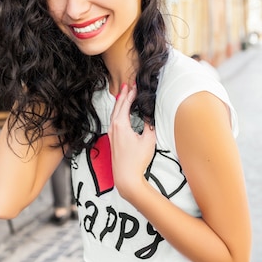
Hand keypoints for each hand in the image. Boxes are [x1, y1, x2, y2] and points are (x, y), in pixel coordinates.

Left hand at [108, 84, 156, 201]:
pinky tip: (121, 113)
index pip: (126, 104)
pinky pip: (113, 120)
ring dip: (119, 103)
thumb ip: (149, 124)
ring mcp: (111, 134)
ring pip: (114, 113)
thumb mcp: (148, 139)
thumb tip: (150, 115)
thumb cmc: (136, 160)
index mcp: (121, 124)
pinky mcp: (112, 140)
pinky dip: (117, 112)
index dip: (131, 94)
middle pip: (118, 106)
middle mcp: (113, 127)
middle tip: (128, 85)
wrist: (126, 177)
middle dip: (123, 95)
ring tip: (124, 95)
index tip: (135, 85)